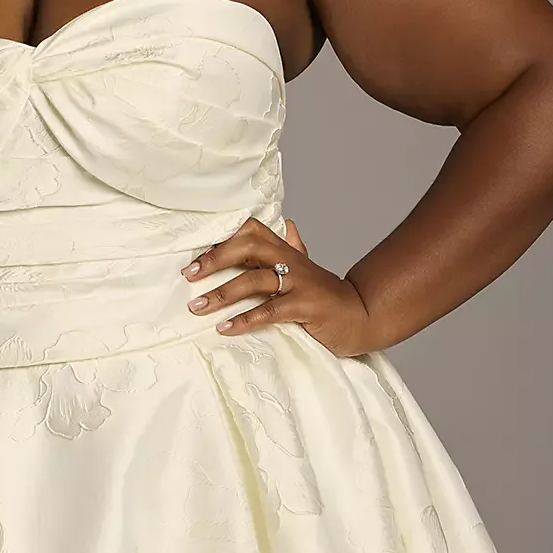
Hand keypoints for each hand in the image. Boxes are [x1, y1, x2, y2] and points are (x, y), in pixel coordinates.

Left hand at [180, 216, 374, 357]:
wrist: (363, 316)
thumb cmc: (328, 296)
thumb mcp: (308, 269)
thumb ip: (294, 247)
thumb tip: (289, 224)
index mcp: (287, 251)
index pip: (251, 230)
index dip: (223, 237)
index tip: (196, 253)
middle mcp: (291, 262)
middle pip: (248, 247)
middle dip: (215, 259)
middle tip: (189, 274)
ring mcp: (299, 283)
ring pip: (255, 280)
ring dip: (222, 293)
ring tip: (197, 307)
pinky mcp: (306, 307)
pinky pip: (270, 310)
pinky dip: (245, 319)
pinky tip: (225, 328)